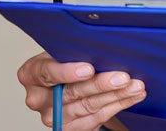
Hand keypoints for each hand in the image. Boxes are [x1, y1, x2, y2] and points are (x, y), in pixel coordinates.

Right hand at [16, 52, 147, 129]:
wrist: (62, 85)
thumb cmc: (62, 62)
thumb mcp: (60, 51)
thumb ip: (72, 51)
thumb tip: (101, 44)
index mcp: (30, 74)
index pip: (46, 72)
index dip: (67, 72)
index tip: (88, 68)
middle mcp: (37, 99)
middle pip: (71, 92)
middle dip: (101, 84)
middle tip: (122, 77)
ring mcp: (52, 116)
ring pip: (88, 106)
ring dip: (116, 96)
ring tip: (134, 86)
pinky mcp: (68, 128)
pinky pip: (96, 118)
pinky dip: (117, 106)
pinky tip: (130, 97)